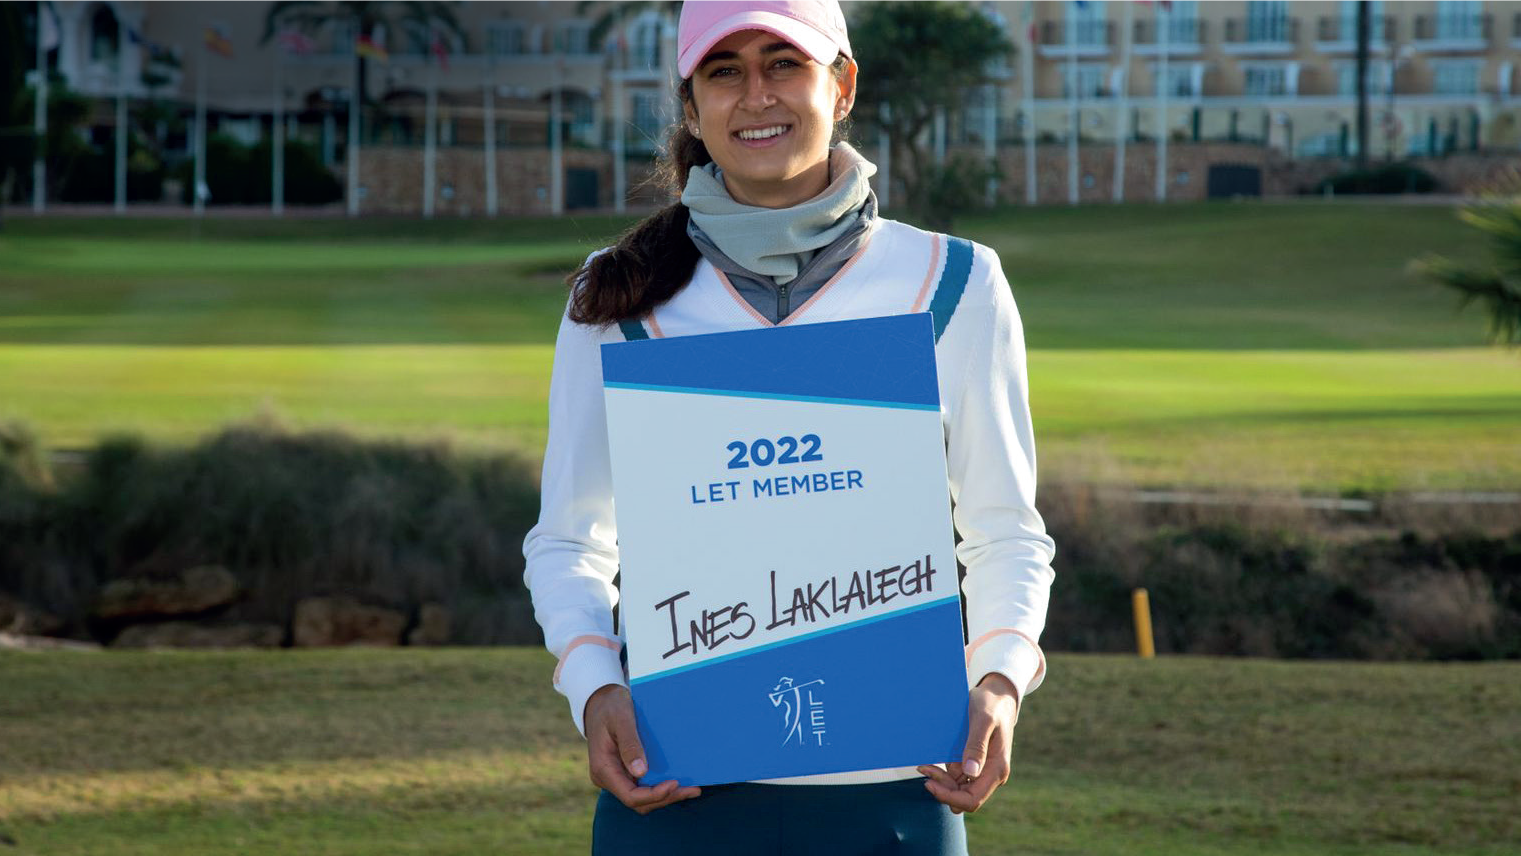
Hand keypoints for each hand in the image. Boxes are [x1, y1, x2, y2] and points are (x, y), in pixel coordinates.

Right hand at [583, 684, 700, 813]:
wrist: (600, 703)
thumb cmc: (611, 707)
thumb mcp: (620, 719)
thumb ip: (630, 744)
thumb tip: (641, 772)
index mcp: (603, 770)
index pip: (630, 796)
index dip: (654, 795)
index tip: (675, 783)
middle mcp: (609, 779)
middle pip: (639, 802)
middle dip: (666, 798)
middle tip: (693, 789)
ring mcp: (617, 777)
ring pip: (643, 799)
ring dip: (667, 796)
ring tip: (692, 789)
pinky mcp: (625, 772)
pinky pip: (643, 787)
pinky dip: (661, 787)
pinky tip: (680, 781)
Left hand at [917, 673, 1019, 813]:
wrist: (997, 697)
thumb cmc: (991, 705)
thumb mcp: (983, 720)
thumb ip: (977, 746)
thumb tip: (971, 772)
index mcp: (997, 769)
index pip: (973, 799)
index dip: (949, 796)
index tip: (929, 783)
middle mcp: (990, 775)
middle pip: (963, 798)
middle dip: (942, 788)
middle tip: (925, 768)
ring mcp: (982, 771)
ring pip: (957, 790)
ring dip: (940, 781)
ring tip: (925, 765)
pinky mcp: (974, 765)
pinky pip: (956, 778)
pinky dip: (942, 773)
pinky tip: (931, 761)